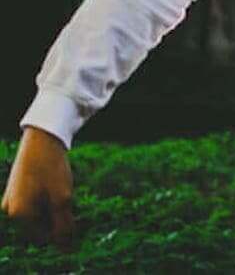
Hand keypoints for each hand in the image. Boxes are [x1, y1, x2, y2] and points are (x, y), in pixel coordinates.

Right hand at [2, 126, 75, 249]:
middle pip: (40, 225)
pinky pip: (35, 201)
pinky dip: (48, 196)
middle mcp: (11, 210)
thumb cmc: (52, 168)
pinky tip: (55, 182)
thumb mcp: (63, 198)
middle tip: (66, 196)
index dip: (62, 228)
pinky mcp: (17, 189)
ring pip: (39, 213)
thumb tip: (66, 249)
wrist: (42, 136)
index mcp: (19, 216)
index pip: (44, 236)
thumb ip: (64, 226)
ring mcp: (12, 199)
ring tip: (60, 187)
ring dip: (53, 206)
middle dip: (57, 216)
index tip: (72, 210)